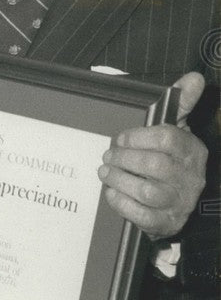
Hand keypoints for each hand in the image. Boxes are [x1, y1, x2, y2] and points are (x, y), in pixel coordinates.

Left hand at [97, 72, 207, 239]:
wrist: (177, 203)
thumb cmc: (171, 160)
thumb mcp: (178, 129)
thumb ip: (182, 103)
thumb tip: (194, 77)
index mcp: (192, 151)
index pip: (169, 139)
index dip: (139, 137)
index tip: (121, 138)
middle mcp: (190, 178)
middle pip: (156, 166)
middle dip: (125, 159)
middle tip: (108, 155)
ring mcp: (178, 202)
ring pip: (147, 191)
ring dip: (119, 179)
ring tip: (105, 171)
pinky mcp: (165, 222)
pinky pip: (141, 215)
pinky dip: (121, 203)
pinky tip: (111, 192)